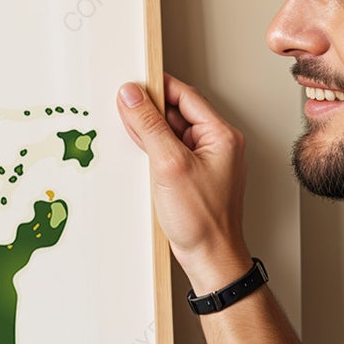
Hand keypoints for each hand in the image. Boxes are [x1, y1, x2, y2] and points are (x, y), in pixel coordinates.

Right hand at [115, 75, 251, 293]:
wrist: (210, 257)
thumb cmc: (202, 219)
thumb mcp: (169, 165)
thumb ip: (149, 126)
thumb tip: (132, 96)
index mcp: (221, 135)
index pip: (186, 96)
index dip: (157, 87)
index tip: (131, 85)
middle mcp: (216, 144)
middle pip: (177, 112)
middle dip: (148, 110)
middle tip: (122, 109)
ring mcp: (204, 161)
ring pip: (171, 132)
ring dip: (148, 130)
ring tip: (128, 134)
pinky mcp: (192, 176)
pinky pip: (169, 151)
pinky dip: (151, 149)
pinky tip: (137, 154)